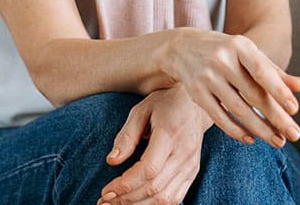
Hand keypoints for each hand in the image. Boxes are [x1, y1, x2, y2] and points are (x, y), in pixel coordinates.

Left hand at [99, 84, 208, 204]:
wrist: (195, 104)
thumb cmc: (165, 104)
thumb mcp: (141, 110)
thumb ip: (127, 136)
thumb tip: (112, 161)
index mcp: (170, 134)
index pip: (148, 169)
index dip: (125, 185)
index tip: (106, 191)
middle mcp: (184, 153)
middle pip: (154, 187)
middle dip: (126, 199)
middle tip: (104, 201)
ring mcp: (191, 165)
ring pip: (165, 198)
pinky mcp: (193, 172)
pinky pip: (175, 198)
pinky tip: (138, 203)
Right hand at [163, 29, 299, 147]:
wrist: (183, 47)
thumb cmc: (227, 52)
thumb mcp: (250, 54)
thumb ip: (275, 72)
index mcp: (240, 46)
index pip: (263, 71)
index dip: (279, 91)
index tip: (295, 109)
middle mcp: (223, 60)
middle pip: (253, 94)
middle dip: (276, 117)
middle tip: (295, 134)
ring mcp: (207, 77)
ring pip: (237, 109)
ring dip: (260, 128)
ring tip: (278, 141)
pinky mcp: (196, 93)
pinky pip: (218, 117)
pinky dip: (236, 130)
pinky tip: (252, 139)